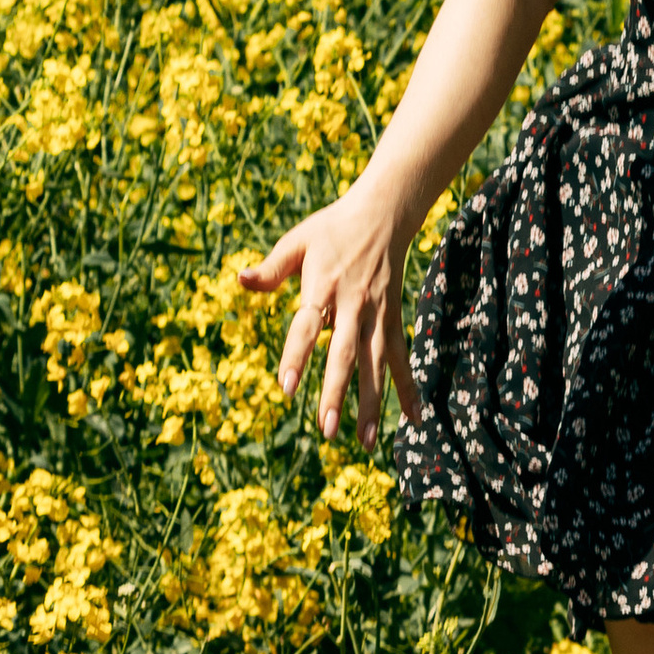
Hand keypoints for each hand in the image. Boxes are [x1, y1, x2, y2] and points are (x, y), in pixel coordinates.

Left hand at [241, 178, 426, 451]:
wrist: (385, 212)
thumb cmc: (332, 229)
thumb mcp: (298, 241)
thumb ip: (272, 267)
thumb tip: (239, 280)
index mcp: (324, 285)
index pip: (308, 325)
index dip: (298, 355)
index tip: (287, 389)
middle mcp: (354, 304)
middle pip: (346, 353)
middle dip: (338, 392)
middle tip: (327, 429)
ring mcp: (378, 315)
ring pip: (376, 364)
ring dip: (372, 403)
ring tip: (364, 441)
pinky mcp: (393, 320)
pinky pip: (400, 358)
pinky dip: (408, 388)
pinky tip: (413, 420)